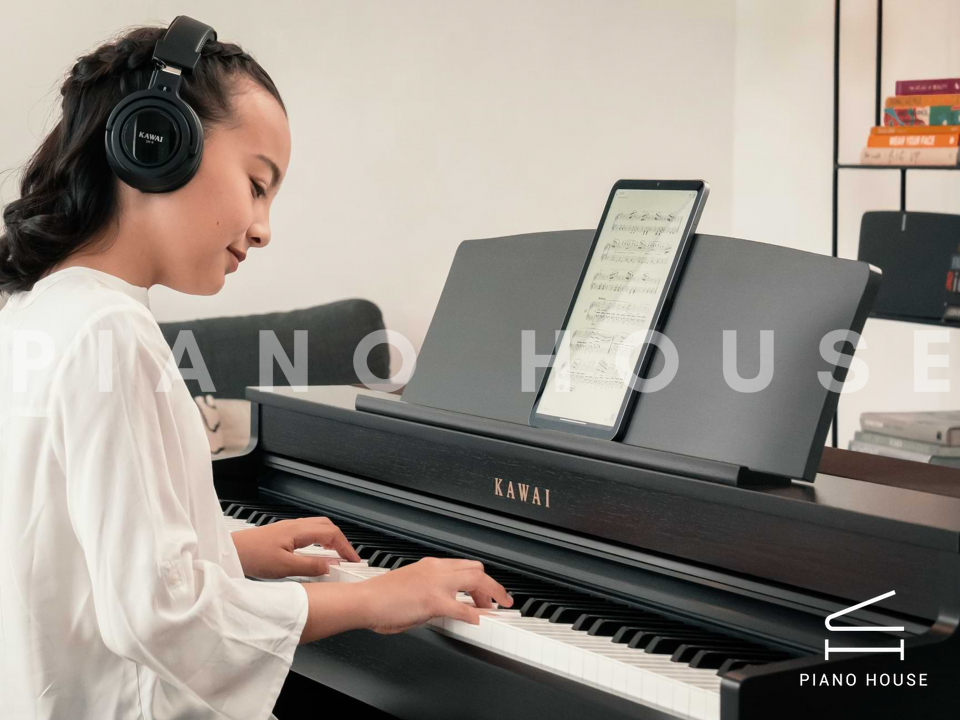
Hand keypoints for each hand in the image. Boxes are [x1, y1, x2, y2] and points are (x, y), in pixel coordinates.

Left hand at [231, 517, 360, 579]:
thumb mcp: (285, 567)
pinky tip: (314, 555)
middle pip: (327, 527)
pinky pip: (307, 534)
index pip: (332, 533)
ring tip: (334, 557)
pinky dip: (318, 542)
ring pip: (317, 529)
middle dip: (341, 541)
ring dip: (329, 541)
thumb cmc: (252, 556)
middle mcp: (295, 526)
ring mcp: (288, 529)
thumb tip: (329, 566)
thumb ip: (310, 566)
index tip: (354, 560)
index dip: (346, 546)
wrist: (230, 551)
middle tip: (347, 557)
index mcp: (299, 531)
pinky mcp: (281, 535)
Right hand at [357, 557, 513, 633]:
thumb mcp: (411, 586)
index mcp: (430, 566)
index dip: (480, 579)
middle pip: (477, 569)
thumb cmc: (380, 597)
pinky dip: (474, 615)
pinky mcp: (433, 601)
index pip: (464, 566)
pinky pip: (462, 609)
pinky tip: (478, 622)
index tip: (485, 590)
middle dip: (491, 585)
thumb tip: (445, 605)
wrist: (364, 600)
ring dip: (490, 595)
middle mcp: (436, 570)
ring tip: (495, 608)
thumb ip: (431, 591)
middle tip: (497, 600)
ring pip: (476, 580)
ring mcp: (436, 584)